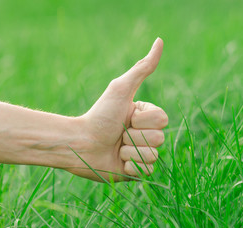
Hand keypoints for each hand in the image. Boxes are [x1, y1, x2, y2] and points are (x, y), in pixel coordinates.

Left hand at [68, 38, 167, 180]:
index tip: (125, 117)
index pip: (162, 119)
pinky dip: (130, 167)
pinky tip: (117, 161)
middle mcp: (146, 134)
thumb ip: (142, 68)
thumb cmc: (99, 115)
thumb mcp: (121, 89)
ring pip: (153, 156)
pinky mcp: (136, 172)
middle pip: (159, 138)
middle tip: (117, 134)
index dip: (142, 120)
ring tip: (115, 147)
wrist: (79, 143)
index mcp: (146, 116)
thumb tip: (160, 40)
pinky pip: (147, 172)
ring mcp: (142, 153)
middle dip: (134, 136)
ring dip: (130, 151)